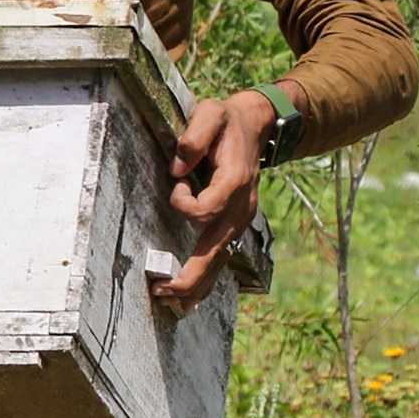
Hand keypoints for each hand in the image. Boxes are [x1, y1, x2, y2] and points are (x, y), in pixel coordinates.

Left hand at [158, 90, 276, 305]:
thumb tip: (176, 169)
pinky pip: (222, 256)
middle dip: (191, 275)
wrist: (256, 125)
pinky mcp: (235, 223)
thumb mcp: (210, 113)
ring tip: (171, 303)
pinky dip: (207, 278)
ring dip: (197, 284)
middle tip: (162, 291)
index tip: (176, 181)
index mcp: (233, 182)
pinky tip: (190, 297)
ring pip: (221, 260)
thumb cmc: (226, 120)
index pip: (204, 209)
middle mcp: (240, 207)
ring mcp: (240, 218)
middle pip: (216, 250)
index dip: (182, 201)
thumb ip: (194, 136)